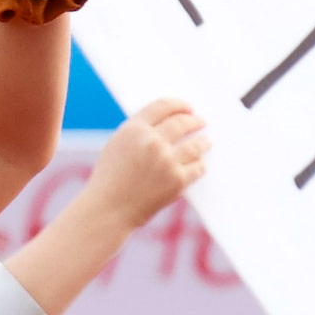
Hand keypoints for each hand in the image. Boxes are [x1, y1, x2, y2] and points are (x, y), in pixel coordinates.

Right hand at [77, 100, 207, 229]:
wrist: (108, 209)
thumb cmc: (110, 179)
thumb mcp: (117, 145)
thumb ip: (139, 132)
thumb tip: (168, 123)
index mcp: (133, 129)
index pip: (162, 106)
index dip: (178, 105)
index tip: (187, 107)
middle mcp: (152, 142)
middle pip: (181, 122)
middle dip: (194, 121)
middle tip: (200, 121)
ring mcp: (167, 161)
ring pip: (195, 144)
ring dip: (203, 141)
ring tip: (206, 141)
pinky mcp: (177, 180)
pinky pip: (198, 167)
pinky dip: (199, 165)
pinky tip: (200, 163)